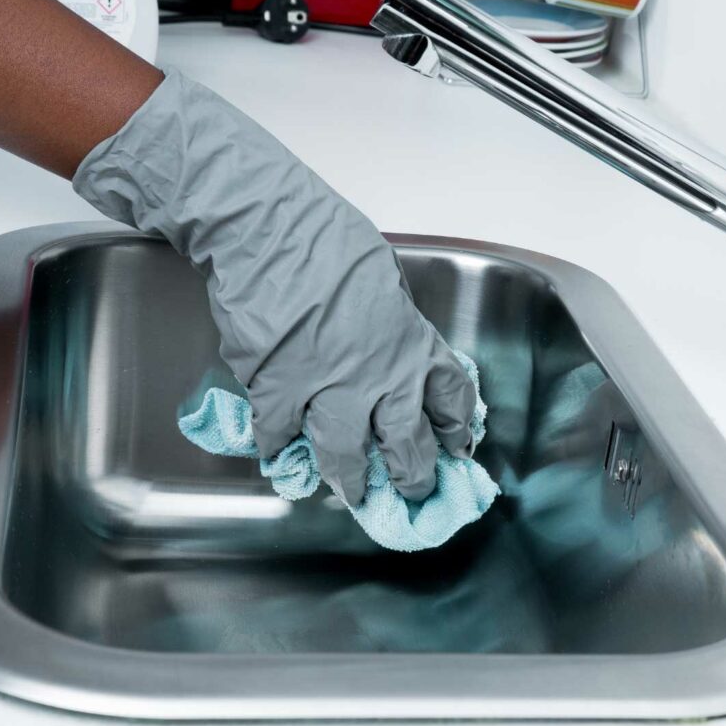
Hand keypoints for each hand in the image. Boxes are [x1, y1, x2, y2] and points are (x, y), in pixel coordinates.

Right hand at [73, 71, 475, 504]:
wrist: (269, 232)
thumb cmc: (327, 241)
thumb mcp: (383, 281)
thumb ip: (391, 324)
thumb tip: (385, 345)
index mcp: (410, 344)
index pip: (449, 398)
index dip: (454, 429)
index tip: (456, 447)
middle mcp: (379, 378)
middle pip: (406, 446)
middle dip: (412, 477)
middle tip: (411, 492)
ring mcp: (329, 391)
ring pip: (346, 458)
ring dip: (349, 480)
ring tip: (351, 493)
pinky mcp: (279, 394)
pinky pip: (281, 437)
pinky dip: (279, 450)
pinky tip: (279, 458)